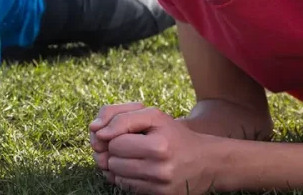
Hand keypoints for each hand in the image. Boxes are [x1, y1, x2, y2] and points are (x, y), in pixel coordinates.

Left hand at [94, 106, 218, 194]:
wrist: (206, 162)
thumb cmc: (174, 134)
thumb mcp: (153, 116)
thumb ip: (121, 117)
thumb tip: (96, 130)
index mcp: (158, 146)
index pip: (114, 143)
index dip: (114, 136)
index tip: (123, 133)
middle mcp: (159, 170)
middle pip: (112, 161)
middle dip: (114, 151)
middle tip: (126, 145)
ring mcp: (159, 186)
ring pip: (116, 175)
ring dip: (118, 164)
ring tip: (132, 156)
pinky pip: (126, 187)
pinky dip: (127, 177)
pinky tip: (138, 168)